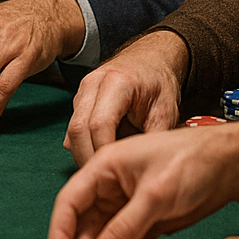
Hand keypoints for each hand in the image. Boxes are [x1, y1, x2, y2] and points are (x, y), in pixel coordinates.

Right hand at [47, 122, 238, 238]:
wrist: (230, 164)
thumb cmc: (191, 162)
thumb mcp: (155, 194)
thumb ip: (124, 227)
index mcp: (104, 169)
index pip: (69, 202)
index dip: (59, 233)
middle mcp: (110, 188)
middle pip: (84, 223)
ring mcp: (128, 206)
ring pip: (103, 237)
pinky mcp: (145, 222)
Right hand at [63, 30, 189, 164]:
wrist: (150, 58)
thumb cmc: (159, 83)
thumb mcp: (165, 112)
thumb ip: (152, 137)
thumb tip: (139, 167)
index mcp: (117, 83)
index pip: (100, 124)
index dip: (103, 152)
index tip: (114, 172)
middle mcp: (94, 83)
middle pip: (78, 128)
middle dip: (87, 158)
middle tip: (102, 179)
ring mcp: (83, 89)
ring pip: (72, 129)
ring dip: (82, 153)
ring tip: (101, 173)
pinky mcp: (80, 98)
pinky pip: (74, 126)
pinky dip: (82, 145)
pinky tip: (96, 160)